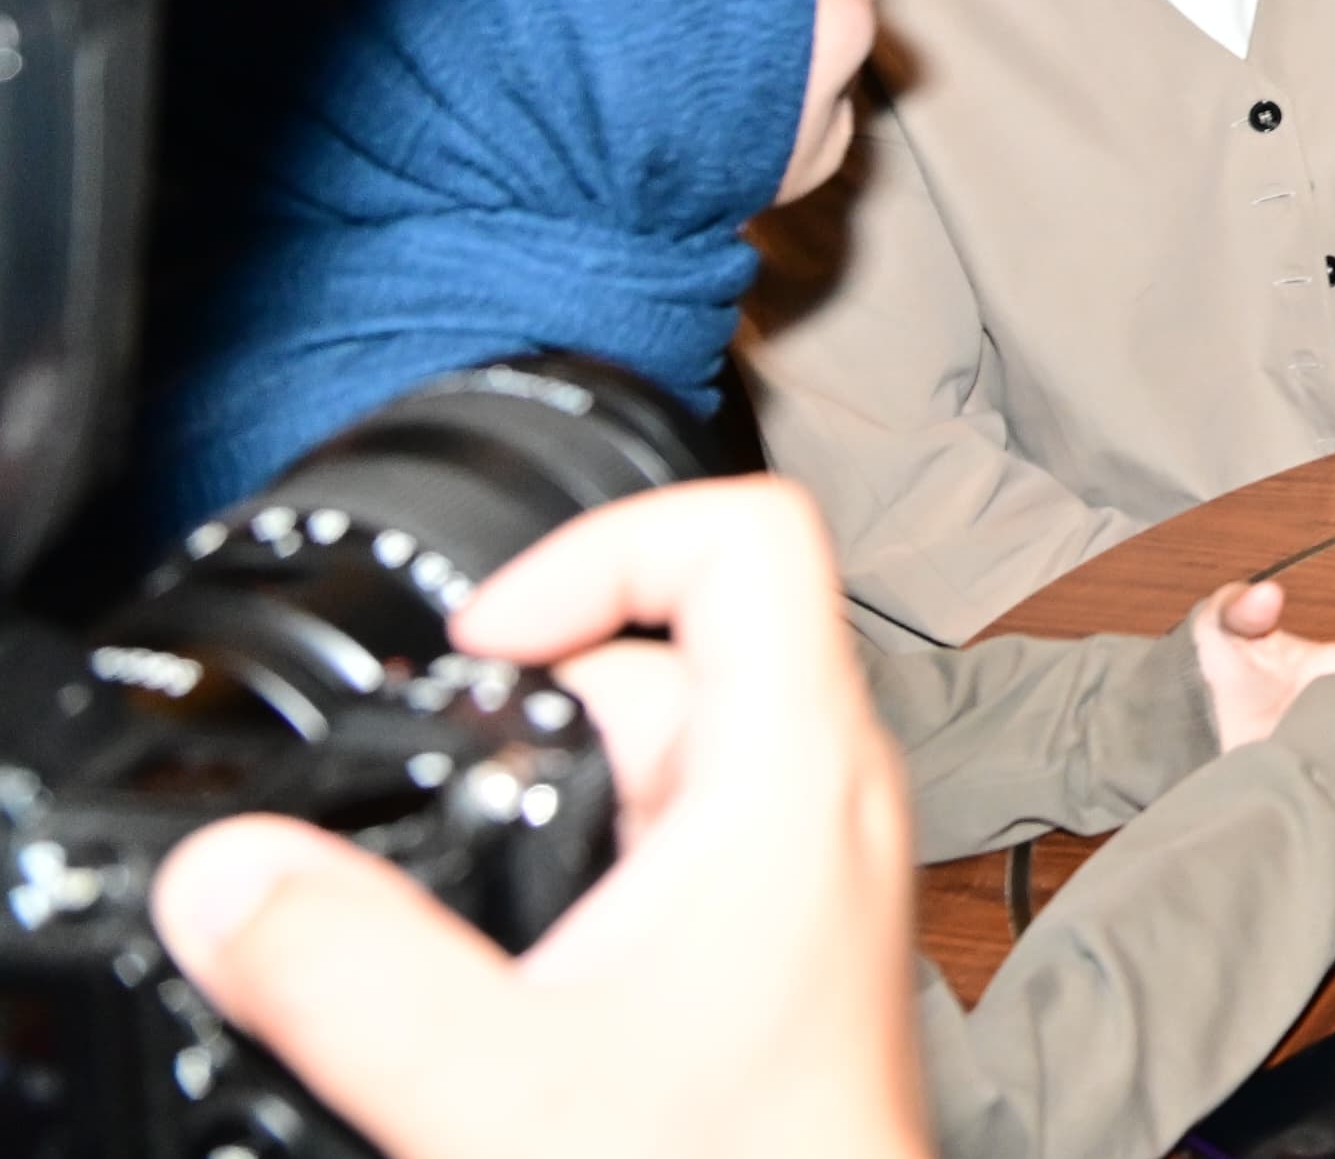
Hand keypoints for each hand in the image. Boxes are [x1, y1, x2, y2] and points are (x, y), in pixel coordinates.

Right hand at [149, 476, 930, 1158]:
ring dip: (551, 794)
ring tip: (462, 893)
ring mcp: (810, 863)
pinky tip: (513, 950)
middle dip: (534, 708)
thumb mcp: (487, 1076)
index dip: (598, 546)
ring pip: (667, 749)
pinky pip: (674, 833)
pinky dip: (582, 854)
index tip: (481, 638)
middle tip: (433, 797)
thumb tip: (233, 875)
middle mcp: (824, 796)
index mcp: (796, 773)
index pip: (746, 534)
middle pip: (676, 647)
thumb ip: (339, 966)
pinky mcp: (779, 933)